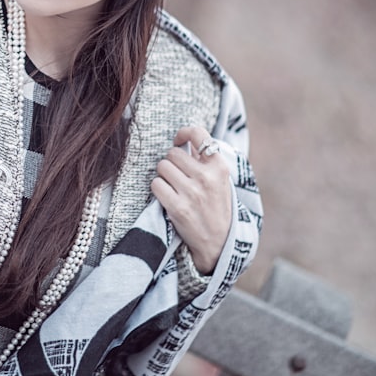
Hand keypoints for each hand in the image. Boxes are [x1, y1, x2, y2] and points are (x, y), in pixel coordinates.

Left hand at [151, 126, 232, 273]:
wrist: (218, 242)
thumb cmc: (216, 206)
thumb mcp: (220, 180)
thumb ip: (204, 159)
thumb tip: (185, 138)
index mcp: (219, 167)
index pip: (198, 134)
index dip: (183, 133)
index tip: (179, 141)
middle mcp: (206, 177)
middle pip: (172, 153)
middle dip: (171, 162)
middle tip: (178, 175)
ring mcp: (192, 193)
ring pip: (162, 167)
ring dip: (163, 176)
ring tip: (174, 187)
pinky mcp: (177, 207)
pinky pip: (155, 184)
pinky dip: (158, 189)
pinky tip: (168, 197)